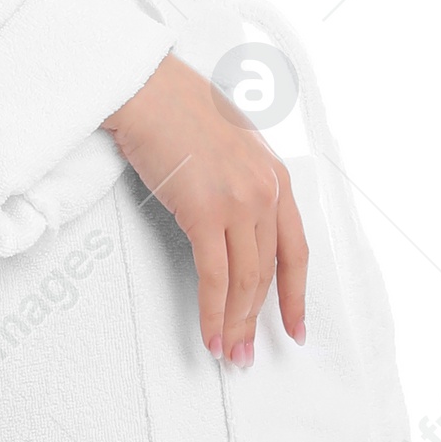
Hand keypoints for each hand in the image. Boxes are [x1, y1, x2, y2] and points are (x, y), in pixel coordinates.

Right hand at [103, 55, 307, 364]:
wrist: (144, 87)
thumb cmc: (175, 109)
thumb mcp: (228, 146)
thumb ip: (241, 183)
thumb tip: (234, 223)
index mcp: (275, 176)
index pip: (295, 250)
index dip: (296, 295)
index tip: (295, 326)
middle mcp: (266, 190)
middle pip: (268, 273)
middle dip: (259, 320)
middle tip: (249, 353)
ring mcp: (238, 201)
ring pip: (245, 281)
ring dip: (236, 324)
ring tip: (229, 353)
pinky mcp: (204, 212)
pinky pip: (214, 277)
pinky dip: (213, 312)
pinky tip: (210, 333)